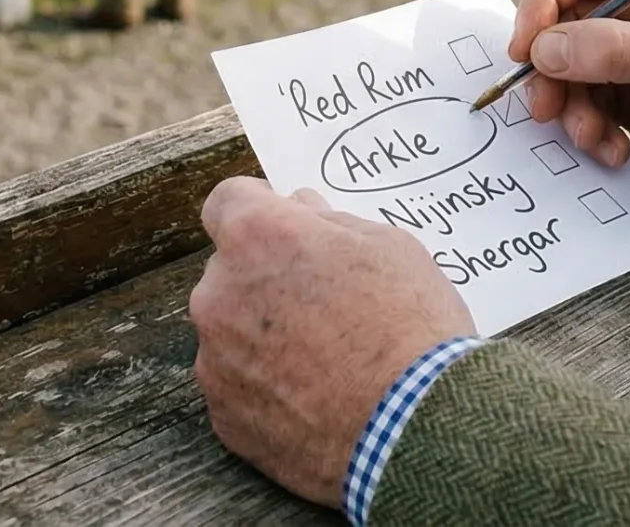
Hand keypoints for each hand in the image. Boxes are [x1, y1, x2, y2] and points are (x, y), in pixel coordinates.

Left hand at [190, 178, 475, 505]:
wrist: (415, 429)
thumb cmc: (410, 326)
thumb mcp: (389, 247)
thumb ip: (329, 222)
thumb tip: (301, 210)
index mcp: (257, 238)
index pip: (227, 200)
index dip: (260, 210)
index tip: (286, 227)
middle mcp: (218, 293)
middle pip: (230, 270)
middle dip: (266, 277)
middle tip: (325, 302)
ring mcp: (214, 360)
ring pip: (231, 330)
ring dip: (263, 334)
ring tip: (326, 359)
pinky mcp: (223, 416)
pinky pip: (238, 386)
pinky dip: (266, 387)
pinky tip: (316, 396)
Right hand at [508, 0, 629, 191]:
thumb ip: (611, 50)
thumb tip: (542, 50)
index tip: (527, 47)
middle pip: (558, 20)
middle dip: (548, 66)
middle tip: (544, 105)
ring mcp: (624, 51)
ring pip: (562, 69)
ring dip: (568, 107)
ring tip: (592, 135)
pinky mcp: (623, 94)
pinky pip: (581, 105)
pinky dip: (588, 130)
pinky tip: (613, 150)